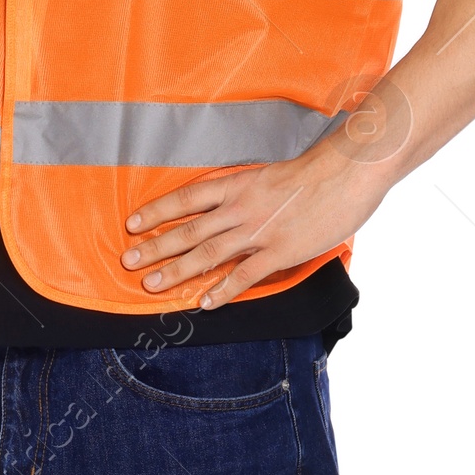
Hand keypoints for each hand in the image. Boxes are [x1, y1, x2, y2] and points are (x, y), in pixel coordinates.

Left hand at [121, 135, 383, 306]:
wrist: (346, 171)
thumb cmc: (315, 171)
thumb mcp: (270, 174)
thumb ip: (248, 191)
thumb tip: (231, 207)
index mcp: (238, 184)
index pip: (187, 198)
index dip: (157, 211)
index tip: (133, 224)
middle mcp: (241, 207)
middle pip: (188, 229)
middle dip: (155, 247)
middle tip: (128, 262)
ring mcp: (259, 230)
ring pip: (208, 253)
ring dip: (177, 271)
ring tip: (152, 285)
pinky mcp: (280, 251)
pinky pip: (244, 275)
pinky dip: (223, 290)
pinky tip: (205, 303)